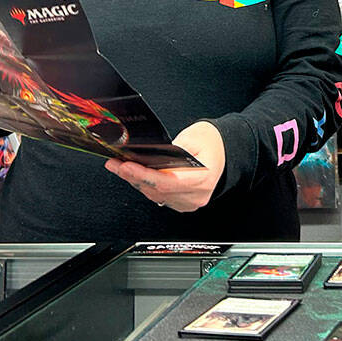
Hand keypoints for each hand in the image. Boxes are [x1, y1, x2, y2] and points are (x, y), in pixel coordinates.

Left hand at [105, 120, 225, 212]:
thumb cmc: (213, 142)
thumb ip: (173, 148)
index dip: (143, 175)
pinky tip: (135, 177)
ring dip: (137, 182)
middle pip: (158, 191)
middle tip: (115, 164)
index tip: (126, 166)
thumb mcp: (194, 136)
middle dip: (133, 176)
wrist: (226, 151)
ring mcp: (190, 202)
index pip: (167, 182)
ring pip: (156, 196)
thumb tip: (149, 155)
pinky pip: (160, 198)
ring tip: (120, 168)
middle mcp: (196, 195)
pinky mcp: (183, 203)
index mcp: (202, 178)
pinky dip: (147, 187)